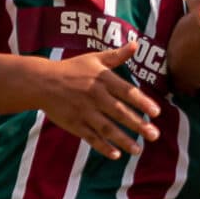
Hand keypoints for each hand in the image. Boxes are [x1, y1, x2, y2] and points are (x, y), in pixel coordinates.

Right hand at [40, 39, 159, 159]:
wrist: (42, 82)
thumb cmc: (71, 69)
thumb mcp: (94, 58)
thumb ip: (117, 56)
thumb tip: (137, 43)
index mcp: (103, 80)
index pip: (127, 92)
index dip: (142, 102)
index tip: (157, 113)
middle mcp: (95, 96)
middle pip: (120, 112)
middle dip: (138, 125)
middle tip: (154, 135)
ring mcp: (84, 112)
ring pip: (107, 128)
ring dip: (123, 140)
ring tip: (138, 150)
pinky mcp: (74, 124)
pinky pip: (91, 137)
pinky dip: (103, 146)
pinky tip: (116, 155)